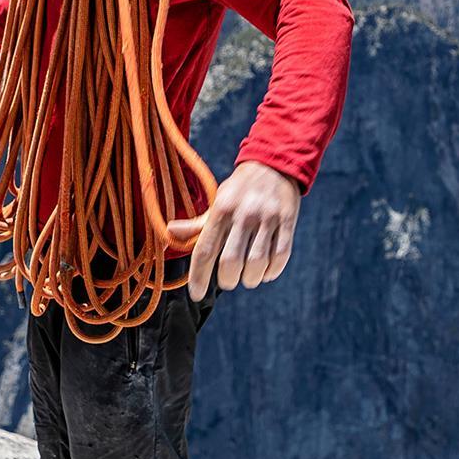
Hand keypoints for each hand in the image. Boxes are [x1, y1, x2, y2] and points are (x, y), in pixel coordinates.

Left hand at [169, 162, 300, 298]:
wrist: (274, 164)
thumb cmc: (239, 190)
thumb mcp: (217, 202)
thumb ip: (198, 223)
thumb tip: (170, 232)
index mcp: (221, 209)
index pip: (205, 250)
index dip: (199, 276)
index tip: (197, 294)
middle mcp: (243, 213)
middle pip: (231, 262)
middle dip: (228, 280)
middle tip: (228, 281)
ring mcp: (267, 217)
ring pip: (256, 263)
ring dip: (251, 279)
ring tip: (248, 278)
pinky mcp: (287, 220)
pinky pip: (280, 256)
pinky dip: (272, 271)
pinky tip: (266, 273)